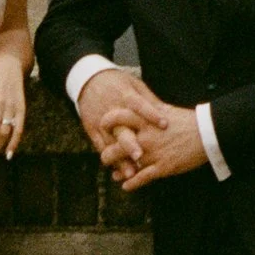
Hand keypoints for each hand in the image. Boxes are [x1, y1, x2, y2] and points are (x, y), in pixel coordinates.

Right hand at [73, 67, 167, 183]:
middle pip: (121, 128)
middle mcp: (112, 110)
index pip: (139, 105)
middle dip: (129, 143)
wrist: (88, 80)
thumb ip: (148, 99)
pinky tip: (119, 170)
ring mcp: (100, 121)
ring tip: (131, 173)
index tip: (164, 124)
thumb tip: (166, 112)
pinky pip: (100, 146)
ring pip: (110, 143)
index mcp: (125, 96)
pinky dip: (109, 159)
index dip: (151, 114)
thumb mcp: (133, 84)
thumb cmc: (117, 83)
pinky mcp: (91, 129)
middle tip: (139, 155)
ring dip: (120, 159)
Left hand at [103, 103, 208, 191]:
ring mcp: (153, 153)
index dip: (107, 122)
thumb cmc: (188, 121)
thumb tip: (139, 107)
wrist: (208, 133)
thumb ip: (149, 111)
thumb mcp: (165, 111)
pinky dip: (131, 184)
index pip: (117, 117)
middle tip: (105, 157)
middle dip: (107, 154)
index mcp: (146, 119)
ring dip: (118, 171)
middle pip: (116, 144)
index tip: (103, 127)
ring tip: (115, 175)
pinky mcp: (162, 167)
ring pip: (126, 163)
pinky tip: (126, 187)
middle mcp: (146, 136)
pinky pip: (141, 178)